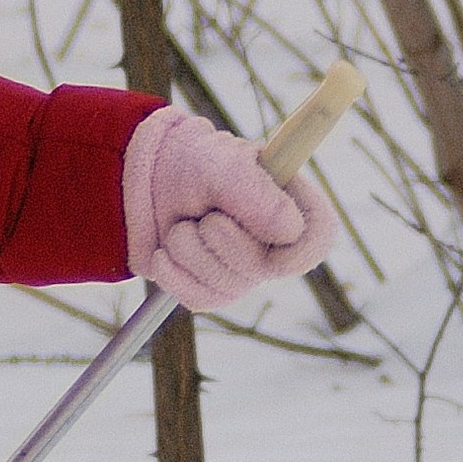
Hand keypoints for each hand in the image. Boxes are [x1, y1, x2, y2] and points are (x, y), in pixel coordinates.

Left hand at [122, 106, 339, 312]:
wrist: (144, 181)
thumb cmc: (192, 162)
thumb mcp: (220, 165)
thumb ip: (255, 193)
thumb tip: (290, 230)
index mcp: (290, 202)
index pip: (318, 238)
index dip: (299, 255)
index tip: (269, 253)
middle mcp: (274, 241)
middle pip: (264, 269)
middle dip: (222, 243)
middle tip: (204, 217)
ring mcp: (245, 268)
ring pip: (228, 287)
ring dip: (190, 252)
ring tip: (180, 226)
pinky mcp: (215, 288)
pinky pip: (202, 299)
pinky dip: (175, 275)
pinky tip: (165, 252)